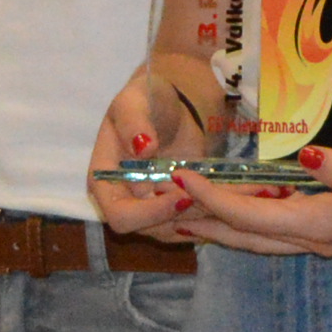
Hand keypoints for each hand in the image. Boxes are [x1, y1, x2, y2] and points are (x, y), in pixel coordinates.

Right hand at [88, 54, 222, 237]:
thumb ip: (134, 121)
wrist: (167, 106)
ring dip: (200, 218)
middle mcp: (123, 200)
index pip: (120, 215)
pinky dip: (208, 216)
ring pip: (171, 231)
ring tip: (226, 196)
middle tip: (213, 196)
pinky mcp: (171, 208)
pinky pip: (187, 224)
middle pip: (148, 229)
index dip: (150, 213)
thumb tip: (143, 147)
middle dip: (182, 215)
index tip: (182, 196)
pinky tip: (227, 200)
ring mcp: (147, 207)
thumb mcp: (134, 101)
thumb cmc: (144, 101)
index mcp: (104, 180)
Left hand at [170, 140, 331, 257]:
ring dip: (222, 227)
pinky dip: (250, 221)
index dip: (212, 199)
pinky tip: (241, 207)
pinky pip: (278, 230)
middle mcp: (318, 239)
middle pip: (245, 236)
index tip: (178, 178)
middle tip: (159, 208)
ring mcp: (327, 238)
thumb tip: (306, 160)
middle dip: (202, 223)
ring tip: (186, 215)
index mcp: (324, 225)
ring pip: (260, 238)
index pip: (251, 216)